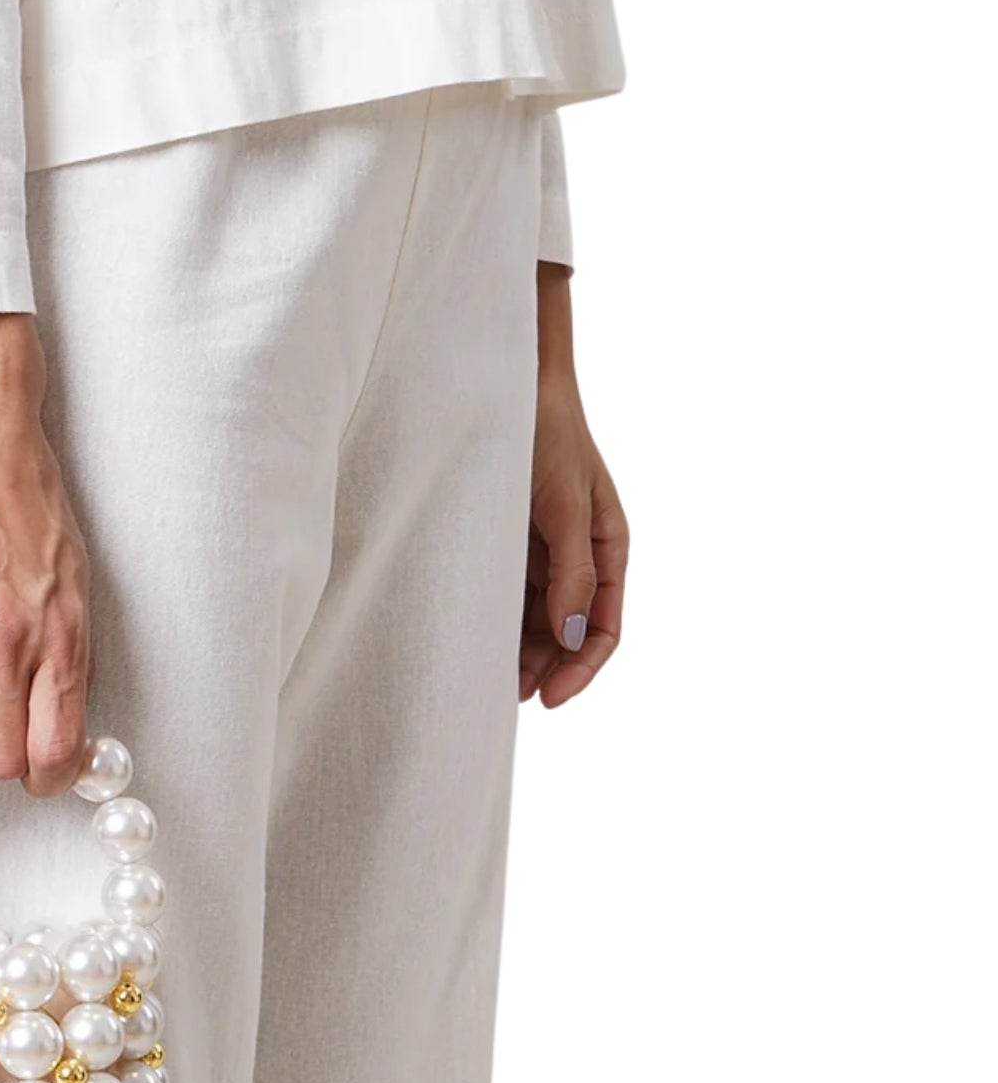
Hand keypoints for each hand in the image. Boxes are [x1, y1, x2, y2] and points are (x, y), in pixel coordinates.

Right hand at [0, 312, 90, 798]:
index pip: (57, 745)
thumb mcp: (72, 571)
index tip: (44, 773)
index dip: (50, 776)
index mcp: (60, 629)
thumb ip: (65, 643)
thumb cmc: (24, 488)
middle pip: (2, 757)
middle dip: (2, 769)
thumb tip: (57, 712)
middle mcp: (7, 640)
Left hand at [522, 265, 627, 707]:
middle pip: (568, 630)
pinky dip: (497, 618)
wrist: (510, 384)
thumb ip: (572, 572)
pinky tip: (473, 637)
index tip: (548, 698)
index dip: (581, 668)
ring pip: (536, 617)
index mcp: (609, 548)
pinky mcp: (510, 540)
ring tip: (485, 677)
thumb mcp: (565, 508)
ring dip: (518, 649)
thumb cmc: (549, 438)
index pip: (605, 626)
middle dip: (544, 666)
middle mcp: (580, 555)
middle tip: (505, 695)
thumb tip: (572, 634)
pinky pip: (509, 591)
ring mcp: (545, 549)